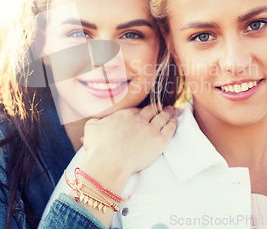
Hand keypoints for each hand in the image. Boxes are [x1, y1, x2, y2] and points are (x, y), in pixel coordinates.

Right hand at [71, 105, 176, 226]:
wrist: (109, 161)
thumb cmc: (98, 147)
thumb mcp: (91, 128)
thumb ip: (95, 122)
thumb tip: (96, 122)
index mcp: (124, 114)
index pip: (136, 110)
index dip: (141, 111)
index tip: (143, 111)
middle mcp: (139, 119)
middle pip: (151, 110)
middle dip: (157, 108)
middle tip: (162, 106)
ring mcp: (150, 129)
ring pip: (162, 117)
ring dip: (168, 113)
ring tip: (171, 111)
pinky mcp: (159, 141)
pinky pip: (169, 129)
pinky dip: (173, 123)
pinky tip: (175, 121)